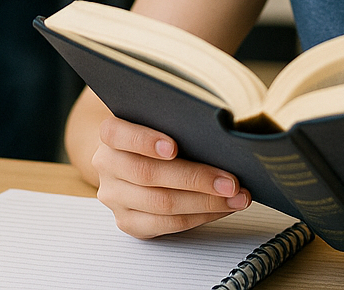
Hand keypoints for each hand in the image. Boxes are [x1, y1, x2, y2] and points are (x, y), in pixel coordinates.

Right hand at [92, 116, 250, 237]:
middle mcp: (107, 165)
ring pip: (162, 204)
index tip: (175, 148)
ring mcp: (116, 197)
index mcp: (111, 134)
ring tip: (236, 197)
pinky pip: (166, 225)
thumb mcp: (160, 118)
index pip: (119, 134)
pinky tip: (221, 208)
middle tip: (231, 181)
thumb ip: (177, 121)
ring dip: (206, 202)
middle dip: (196, 179)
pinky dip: (199, 216)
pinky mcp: (128, 222)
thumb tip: (220, 134)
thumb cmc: (157, 130)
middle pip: (149, 175)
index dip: (146, 141)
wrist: (133, 155)